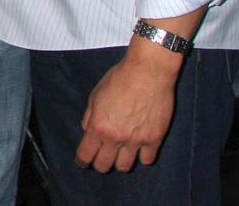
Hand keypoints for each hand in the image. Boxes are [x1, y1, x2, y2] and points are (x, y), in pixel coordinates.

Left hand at [75, 48, 179, 171]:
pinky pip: (147, 160)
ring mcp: (136, 140)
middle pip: (104, 165)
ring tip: (121, 155)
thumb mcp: (95, 95)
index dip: (83, 160)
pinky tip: (140, 150)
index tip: (83, 162)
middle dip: (100, 164)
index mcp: (97, 126)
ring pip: (125, 166)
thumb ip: (89, 117)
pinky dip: (142, 157)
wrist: (147, 72)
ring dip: (120, 162)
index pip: (86, 155)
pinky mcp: (155, 139)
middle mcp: (115, 137)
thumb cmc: (119, 79)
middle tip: (102, 157)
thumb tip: (88, 132)